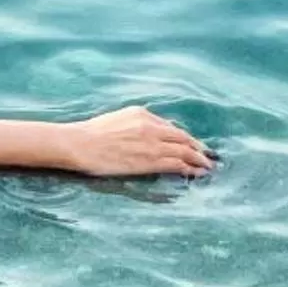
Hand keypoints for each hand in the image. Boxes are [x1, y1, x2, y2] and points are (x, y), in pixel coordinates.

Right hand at [59, 106, 213, 178]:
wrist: (79, 143)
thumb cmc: (90, 134)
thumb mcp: (115, 120)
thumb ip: (134, 125)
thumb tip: (145, 136)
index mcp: (141, 113)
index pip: (170, 127)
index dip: (184, 137)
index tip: (192, 145)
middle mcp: (150, 125)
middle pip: (183, 137)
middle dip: (198, 147)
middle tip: (207, 156)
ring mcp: (152, 142)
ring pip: (185, 150)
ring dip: (199, 159)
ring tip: (208, 166)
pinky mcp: (150, 159)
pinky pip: (177, 163)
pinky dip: (191, 168)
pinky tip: (197, 173)